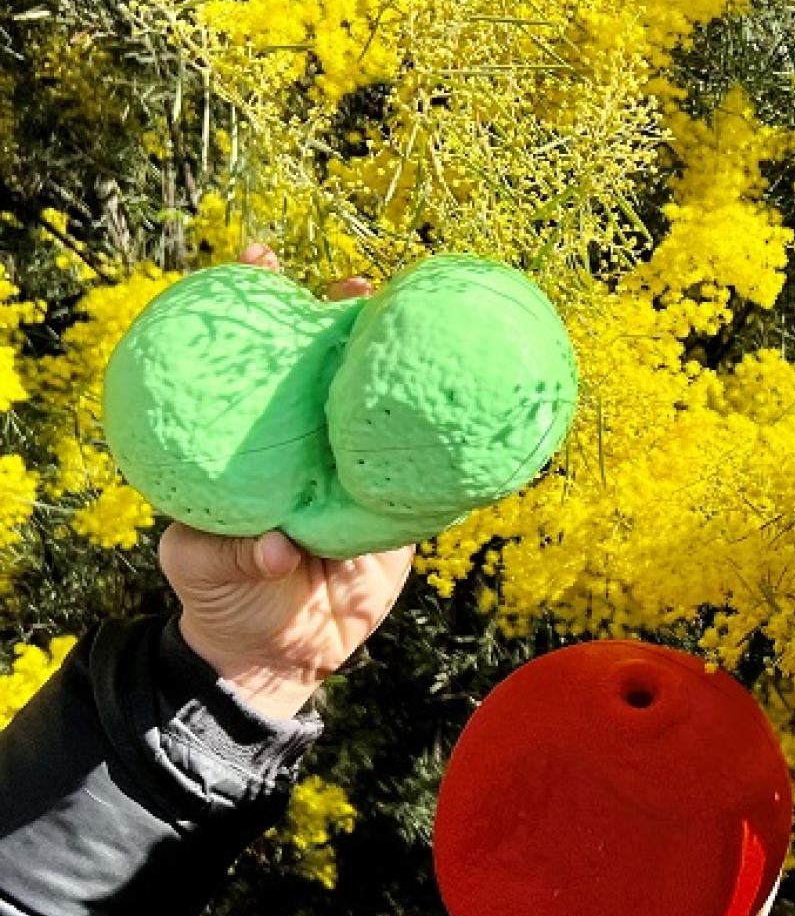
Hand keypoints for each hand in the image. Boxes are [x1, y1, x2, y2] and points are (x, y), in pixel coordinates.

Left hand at [159, 246, 405, 720]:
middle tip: (356, 287)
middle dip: (341, 317)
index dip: (254, 304)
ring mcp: (351, 471)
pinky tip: (468, 399)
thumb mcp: (205, 573)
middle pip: (325, 365)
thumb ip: (233, 556)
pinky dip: (444, 438)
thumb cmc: (223, 602)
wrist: (281, 656)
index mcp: (249, 442)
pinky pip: (422, 468)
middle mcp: (303, 444)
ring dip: (396, 362)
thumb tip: (280, 547)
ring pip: (376, 405)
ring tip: (414, 318)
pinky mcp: (396, 508)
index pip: (250, 358)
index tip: (261, 259)